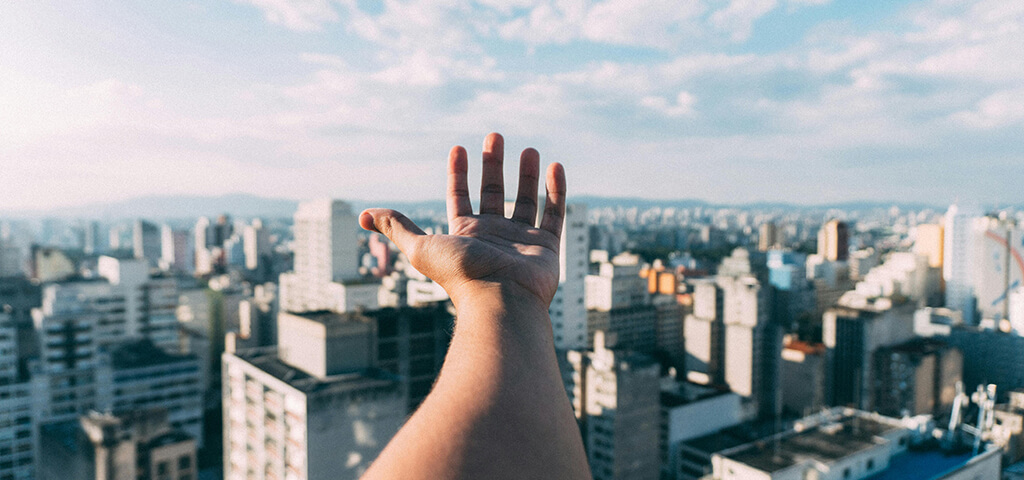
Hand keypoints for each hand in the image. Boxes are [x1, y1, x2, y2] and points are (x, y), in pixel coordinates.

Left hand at [359, 133, 565, 307]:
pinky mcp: (546, 247)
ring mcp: (520, 241)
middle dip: (493, 165)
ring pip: (525, 201)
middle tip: (495, 136)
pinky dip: (557, 191)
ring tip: (528, 149)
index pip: (460, 197)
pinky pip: (554, 215)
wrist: (500, 300)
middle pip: (493, 193)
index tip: (459, 148)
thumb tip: (362, 216)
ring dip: (527, 175)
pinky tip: (556, 166)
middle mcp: (492, 236)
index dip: (457, 173)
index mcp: (465, 234)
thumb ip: (396, 228)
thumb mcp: (420, 247)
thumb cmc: (460, 274)